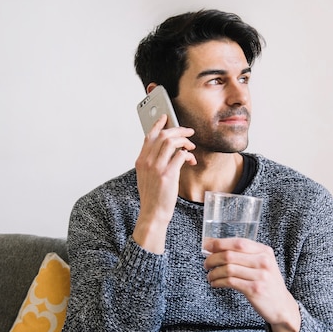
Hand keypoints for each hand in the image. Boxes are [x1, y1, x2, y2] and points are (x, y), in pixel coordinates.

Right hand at [133, 115, 195, 252]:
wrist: (153, 214)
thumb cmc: (152, 196)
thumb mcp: (146, 176)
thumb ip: (153, 161)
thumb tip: (167, 149)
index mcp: (141, 160)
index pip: (149, 136)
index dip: (158, 124)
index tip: (166, 117)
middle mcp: (147, 162)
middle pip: (163, 135)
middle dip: (178, 130)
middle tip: (189, 132)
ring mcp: (157, 168)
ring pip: (172, 142)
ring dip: (185, 141)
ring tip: (191, 146)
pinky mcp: (168, 175)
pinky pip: (180, 155)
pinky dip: (188, 154)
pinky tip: (190, 159)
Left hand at [203, 237, 300, 331]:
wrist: (282, 306)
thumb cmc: (267, 283)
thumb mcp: (262, 264)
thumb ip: (246, 254)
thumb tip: (216, 246)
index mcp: (264, 251)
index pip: (239, 242)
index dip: (220, 243)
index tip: (207, 245)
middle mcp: (263, 261)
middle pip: (230, 255)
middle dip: (213, 258)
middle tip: (206, 264)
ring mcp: (260, 276)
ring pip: (228, 269)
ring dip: (214, 272)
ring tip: (210, 276)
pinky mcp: (255, 290)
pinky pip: (230, 282)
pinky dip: (218, 282)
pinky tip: (215, 283)